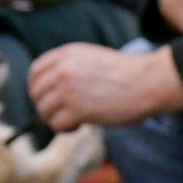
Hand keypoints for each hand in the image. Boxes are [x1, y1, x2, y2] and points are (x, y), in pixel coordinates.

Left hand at [29, 42, 182, 129]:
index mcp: (67, 53)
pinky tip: (80, 125)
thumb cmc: (125, 73)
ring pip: (44, 111)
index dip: (37, 88)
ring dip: (56, 119)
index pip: (35, 71)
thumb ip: (69, 67)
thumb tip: (51, 89)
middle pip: (36, 93)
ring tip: (74, 120)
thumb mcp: (92, 58)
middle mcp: (63, 70)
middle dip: (46, 106)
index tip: (46, 98)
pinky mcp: (77, 109)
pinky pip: (57, 124)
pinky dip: (66, 128)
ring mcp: (68, 89)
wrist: (146, 81)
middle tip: (63, 112)